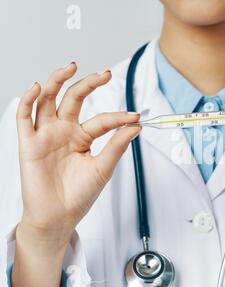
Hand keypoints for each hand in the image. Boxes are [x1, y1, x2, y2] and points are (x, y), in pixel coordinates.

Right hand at [16, 62, 140, 244]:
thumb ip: (116, 146)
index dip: (119, 117)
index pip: (102, 119)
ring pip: (47, 100)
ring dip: (56, 81)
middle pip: (73, 98)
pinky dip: (27, 100)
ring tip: (71, 67)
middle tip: (106, 74)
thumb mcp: (103, 168)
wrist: (58, 217)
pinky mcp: (28, 143)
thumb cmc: (79, 195)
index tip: (136, 117)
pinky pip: (24, 117)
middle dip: (88, 83)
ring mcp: (46, 135)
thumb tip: (136, 126)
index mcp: (82, 137)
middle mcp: (64, 131)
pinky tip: (36, 88)